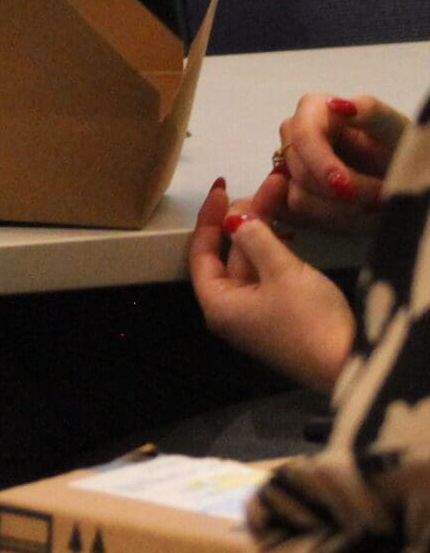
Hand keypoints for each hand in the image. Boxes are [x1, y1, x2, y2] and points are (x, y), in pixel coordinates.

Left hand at [189, 178, 355, 390]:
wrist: (350, 367)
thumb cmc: (310, 321)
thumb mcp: (282, 272)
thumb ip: (255, 239)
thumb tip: (234, 219)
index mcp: (218, 303)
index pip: (201, 252)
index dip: (211, 217)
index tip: (222, 188)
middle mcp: (230, 310)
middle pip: (230, 253)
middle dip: (247, 218)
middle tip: (271, 185)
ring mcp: (256, 314)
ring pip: (252, 261)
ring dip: (264, 230)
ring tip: (281, 197)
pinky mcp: (281, 316)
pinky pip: (269, 275)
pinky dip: (275, 252)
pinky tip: (287, 233)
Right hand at [273, 93, 406, 232]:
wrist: (398, 173)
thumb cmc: (397, 146)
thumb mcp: (395, 127)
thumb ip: (371, 113)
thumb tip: (340, 106)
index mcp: (312, 110)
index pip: (303, 137)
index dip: (322, 164)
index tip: (345, 188)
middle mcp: (293, 137)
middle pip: (301, 173)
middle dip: (345, 193)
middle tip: (382, 197)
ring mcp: (289, 168)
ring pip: (300, 200)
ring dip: (343, 212)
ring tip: (376, 205)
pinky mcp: (292, 196)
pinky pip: (299, 218)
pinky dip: (332, 222)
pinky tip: (356, 215)